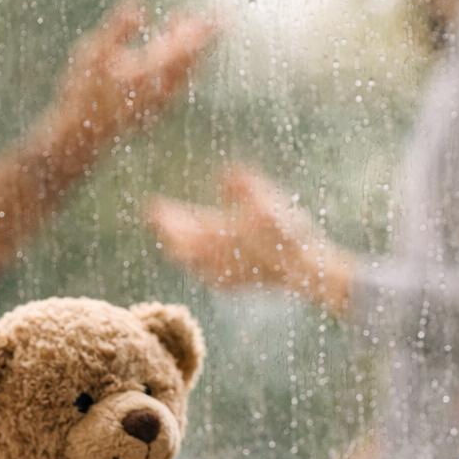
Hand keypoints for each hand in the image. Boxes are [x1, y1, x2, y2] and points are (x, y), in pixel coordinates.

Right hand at [55, 0, 217, 143]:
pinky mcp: (157, 109)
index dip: (204, 28)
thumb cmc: (83, 95)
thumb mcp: (93, 54)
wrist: (80, 138)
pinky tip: (173, 50)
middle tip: (219, 15)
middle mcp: (165, 89)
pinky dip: (184, 62)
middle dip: (206, 35)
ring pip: (189, 71)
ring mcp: (163, 102)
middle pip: (195, 58)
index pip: (187, 46)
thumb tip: (139, 5)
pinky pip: (180, 81)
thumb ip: (118, 29)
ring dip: (195, 48)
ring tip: (193, 25)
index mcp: (152, 73)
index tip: (220, 13)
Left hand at [148, 166, 355, 313]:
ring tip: (171, 238)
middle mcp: (214, 260)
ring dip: (178, 249)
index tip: (151, 205)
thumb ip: (244, 186)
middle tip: (155, 219)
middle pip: (179, 247)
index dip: (165, 215)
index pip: (182, 225)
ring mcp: (222, 275)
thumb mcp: (268, 202)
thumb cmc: (288, 235)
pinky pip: (203, 274)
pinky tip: (199, 262)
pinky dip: (194, 264)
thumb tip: (224, 174)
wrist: (307, 271)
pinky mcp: (233, 285)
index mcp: (218, 238)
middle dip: (166, 232)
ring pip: (189, 262)